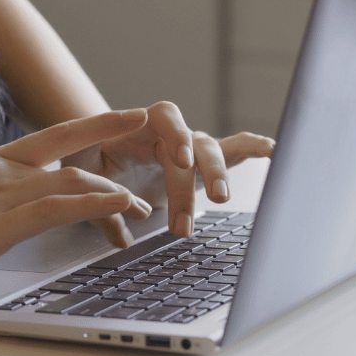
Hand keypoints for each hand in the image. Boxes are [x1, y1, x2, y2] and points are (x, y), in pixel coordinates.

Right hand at [0, 109, 154, 301]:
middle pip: (65, 143)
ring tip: (143, 203)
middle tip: (148, 123)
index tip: (116, 120)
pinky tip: (120, 206)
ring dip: (114, 189)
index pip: (44, 138)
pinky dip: (95, 204)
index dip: (85, 127)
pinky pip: (58, 208)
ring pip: (70, 179)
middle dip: (110, 129)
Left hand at [61, 101, 274, 243]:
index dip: (176, 136)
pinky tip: (273, 150)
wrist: (93, 157)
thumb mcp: (82, 174)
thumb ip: (99, 199)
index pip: (164, 119)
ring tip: (220, 201)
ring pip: (213, 153)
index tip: (180, 160)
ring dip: (219, 176)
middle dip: (195, 180)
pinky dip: (251, 148)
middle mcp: (170, 133)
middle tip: (189, 217)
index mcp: (139, 124)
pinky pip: (231, 152)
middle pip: (194, 145)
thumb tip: (122, 236)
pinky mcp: (200, 167)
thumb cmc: (86, 161)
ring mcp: (189, 148)